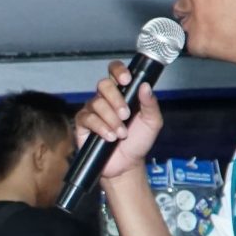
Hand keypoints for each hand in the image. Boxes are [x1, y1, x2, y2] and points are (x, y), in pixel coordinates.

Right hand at [73, 62, 164, 184]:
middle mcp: (106, 98)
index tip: (127, 80)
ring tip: (121, 134)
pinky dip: (101, 128)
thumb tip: (145, 86)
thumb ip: (150, 104)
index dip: (118, 71)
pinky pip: (88, 119)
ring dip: (111, 119)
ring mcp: (93, 110)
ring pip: (97, 103)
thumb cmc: (138, 142)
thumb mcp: (152, 123)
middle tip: (126, 115)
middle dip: (116, 99)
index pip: (115, 71)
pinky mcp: (83, 124)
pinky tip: (110, 137)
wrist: (127, 165)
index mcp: (122, 93)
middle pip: (103, 84)